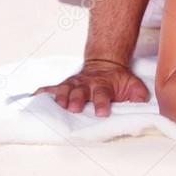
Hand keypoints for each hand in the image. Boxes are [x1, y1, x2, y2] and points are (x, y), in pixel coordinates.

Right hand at [33, 58, 148, 116]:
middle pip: (80, 92)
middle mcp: (87, 84)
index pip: (103, 94)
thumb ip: (137, 92)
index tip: (102, 112)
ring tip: (57, 103)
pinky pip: (51, 87)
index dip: (102, 103)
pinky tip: (33, 96)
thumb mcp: (131, 83)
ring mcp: (75, 84)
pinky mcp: (65, 85)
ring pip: (65, 89)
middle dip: (77, 99)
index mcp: (103, 85)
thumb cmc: (117, 79)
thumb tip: (142, 99)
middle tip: (74, 107)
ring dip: (61, 97)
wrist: (105, 63)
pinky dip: (42, 92)